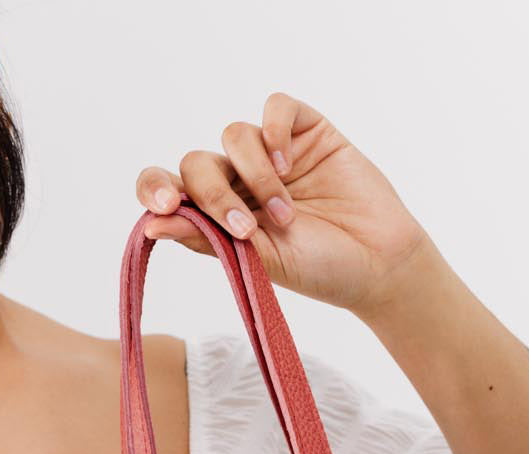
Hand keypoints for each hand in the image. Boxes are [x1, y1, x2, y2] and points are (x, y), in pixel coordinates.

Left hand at [136, 91, 436, 316]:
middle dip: (212, 194)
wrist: (377, 264)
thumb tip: (152, 225)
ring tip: (284, 213)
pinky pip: (274, 108)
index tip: (166, 205)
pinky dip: (274, 130)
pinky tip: (288, 163)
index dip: (156, 188)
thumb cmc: (318, 270)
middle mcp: (238, 181)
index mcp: (217, 215)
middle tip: (245, 228)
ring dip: (254, 175)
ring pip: (234, 135)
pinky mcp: (305, 131)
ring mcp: (272, 154)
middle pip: (196, 163)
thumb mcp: (257, 263)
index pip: (169, 188)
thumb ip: (205, 239)